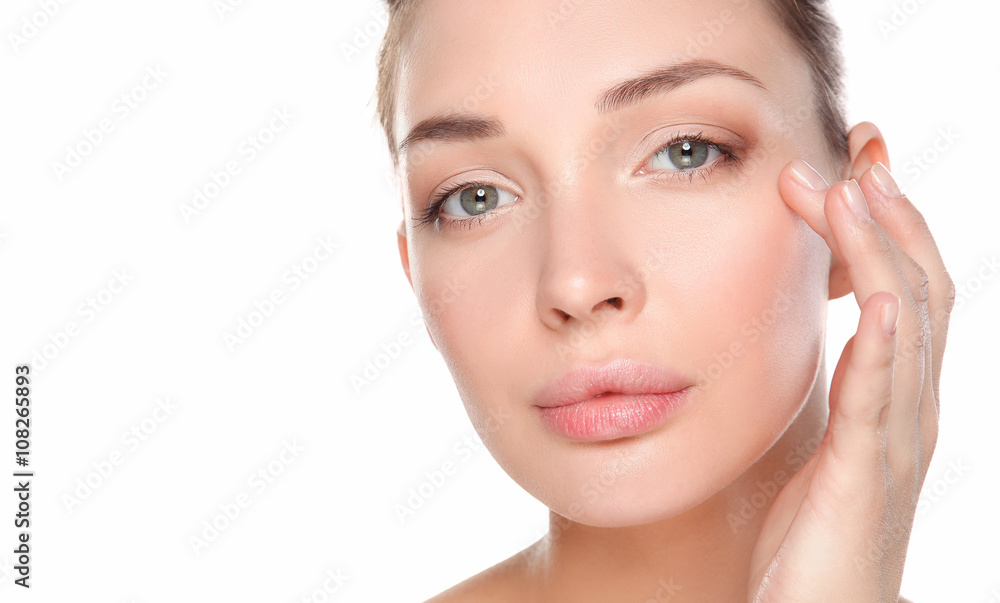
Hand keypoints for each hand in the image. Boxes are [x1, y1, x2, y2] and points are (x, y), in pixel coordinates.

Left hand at [746, 156, 955, 601]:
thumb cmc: (805, 540)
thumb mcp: (811, 449)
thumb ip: (818, 395)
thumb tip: (795, 340)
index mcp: (892, 398)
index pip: (902, 290)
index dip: (887, 226)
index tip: (856, 168)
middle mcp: (909, 407)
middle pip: (917, 286)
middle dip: (889, 214)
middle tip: (856, 150)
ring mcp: (898, 436)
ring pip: (908, 318)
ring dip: (880, 246)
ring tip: (852, 186)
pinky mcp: (869, 469)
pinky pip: (883, 387)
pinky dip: (881, 329)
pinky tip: (866, 286)